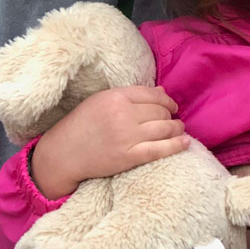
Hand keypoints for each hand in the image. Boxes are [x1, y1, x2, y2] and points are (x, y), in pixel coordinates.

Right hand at [31, 85, 188, 198]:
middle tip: (173, 120)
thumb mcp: (102, 101)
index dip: (167, 100)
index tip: (172, 106)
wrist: (63, 154)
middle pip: (160, 112)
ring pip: (164, 128)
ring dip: (177, 129)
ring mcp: (126, 136)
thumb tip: (162, 91)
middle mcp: (123, 114)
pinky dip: (176, 145)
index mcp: (116, 97)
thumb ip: (132, 95)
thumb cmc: (82, 124)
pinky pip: (159, 149)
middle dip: (170, 116)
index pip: (152, 94)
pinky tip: (186, 142)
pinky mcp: (128, 157)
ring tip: (180, 129)